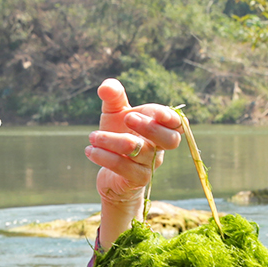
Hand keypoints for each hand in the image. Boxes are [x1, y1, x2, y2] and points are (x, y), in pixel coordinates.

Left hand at [85, 79, 182, 246]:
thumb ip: (113, 96)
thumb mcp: (114, 114)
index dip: (170, 117)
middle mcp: (158, 148)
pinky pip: (123, 167)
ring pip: (137, 150)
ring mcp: (150, 165)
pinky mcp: (137, 180)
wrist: (111, 175)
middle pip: (171, 140)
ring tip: (92, 136)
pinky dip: (104, 156)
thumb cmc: (118, 137)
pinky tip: (90, 150)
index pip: (176, 123)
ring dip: (111, 140)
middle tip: (127, 118)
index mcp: (159, 129)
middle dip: (150, 127)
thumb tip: (106, 86)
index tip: (155, 112)